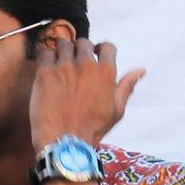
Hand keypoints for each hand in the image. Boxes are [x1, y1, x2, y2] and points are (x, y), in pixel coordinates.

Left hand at [29, 38, 143, 153]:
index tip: (94, 55)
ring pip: (62, 44)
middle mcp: (86, 65)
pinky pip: (44, 52)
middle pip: (83, 43)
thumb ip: (126, 87)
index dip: (100, 50)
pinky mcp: (45, 72)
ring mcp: (65, 67)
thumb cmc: (92, 130)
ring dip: (61, 50)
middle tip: (73, 61)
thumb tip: (140, 70)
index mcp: (106, 72)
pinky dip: (45, 55)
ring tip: (58, 62)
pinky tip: (45, 66)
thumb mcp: (116, 110)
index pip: (106, 47)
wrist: (64, 142)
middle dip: (79, 49)